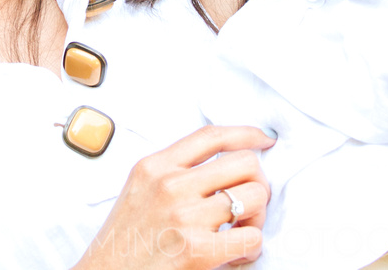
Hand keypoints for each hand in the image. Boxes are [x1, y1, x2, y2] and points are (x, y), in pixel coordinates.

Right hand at [74, 125, 274, 269]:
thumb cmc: (124, 242)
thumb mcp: (139, 190)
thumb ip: (172, 171)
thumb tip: (221, 164)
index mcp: (155, 166)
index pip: (211, 136)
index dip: (246, 134)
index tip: (262, 140)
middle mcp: (170, 185)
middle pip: (244, 162)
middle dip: (258, 180)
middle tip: (252, 200)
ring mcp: (184, 215)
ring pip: (254, 196)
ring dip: (257, 215)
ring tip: (242, 229)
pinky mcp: (196, 249)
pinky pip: (251, 238)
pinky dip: (252, 247)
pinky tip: (236, 253)